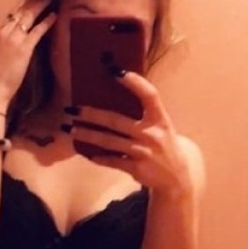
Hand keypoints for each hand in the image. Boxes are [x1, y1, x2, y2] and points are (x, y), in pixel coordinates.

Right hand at [0, 0, 55, 104]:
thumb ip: (4, 47)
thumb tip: (12, 47)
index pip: (11, 17)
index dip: (22, 8)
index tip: (30, 1)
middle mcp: (4, 32)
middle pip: (20, 12)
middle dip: (32, 1)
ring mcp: (14, 38)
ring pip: (29, 16)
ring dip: (40, 5)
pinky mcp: (24, 47)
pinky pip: (37, 30)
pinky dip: (47, 22)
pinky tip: (54, 15)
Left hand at [68, 71, 194, 195]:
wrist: (176, 176)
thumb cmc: (163, 143)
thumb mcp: (160, 125)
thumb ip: (144, 112)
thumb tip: (115, 94)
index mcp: (160, 119)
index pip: (150, 95)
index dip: (135, 83)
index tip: (116, 72)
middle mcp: (152, 134)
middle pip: (116, 121)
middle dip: (91, 115)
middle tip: (72, 110)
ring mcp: (143, 152)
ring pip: (109, 142)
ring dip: (87, 135)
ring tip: (71, 130)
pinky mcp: (136, 168)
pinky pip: (113, 161)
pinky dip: (99, 158)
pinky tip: (88, 154)